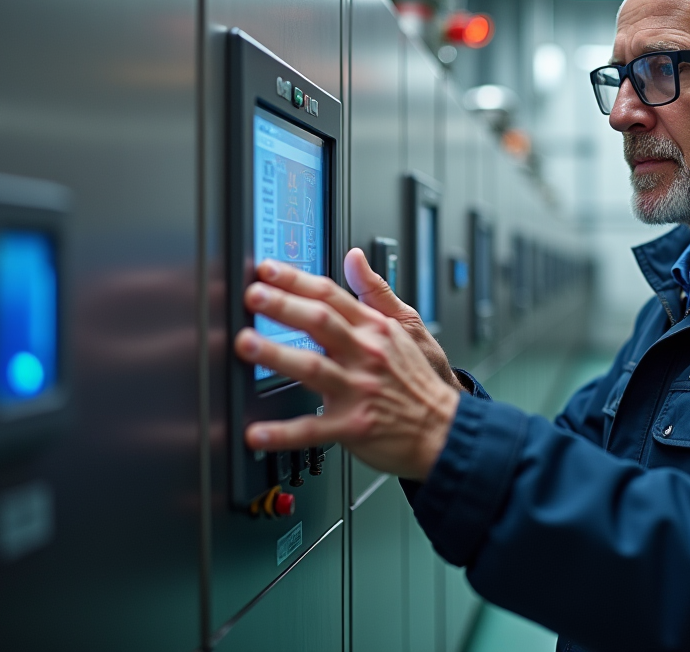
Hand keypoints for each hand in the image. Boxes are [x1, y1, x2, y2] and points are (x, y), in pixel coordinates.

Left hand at [236, 259, 458, 480]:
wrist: (443, 428)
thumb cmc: (420, 380)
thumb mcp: (408, 325)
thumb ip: (375, 291)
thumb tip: (353, 256)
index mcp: (374, 329)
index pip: (330, 296)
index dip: (296, 280)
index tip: (266, 270)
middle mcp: (364, 355)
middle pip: (321, 323)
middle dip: (284, 306)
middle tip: (252, 295)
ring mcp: (358, 390)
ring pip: (313, 368)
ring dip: (277, 355)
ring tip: (246, 344)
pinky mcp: (353, 426)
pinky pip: (312, 429)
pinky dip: (283, 432)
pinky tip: (255, 432)